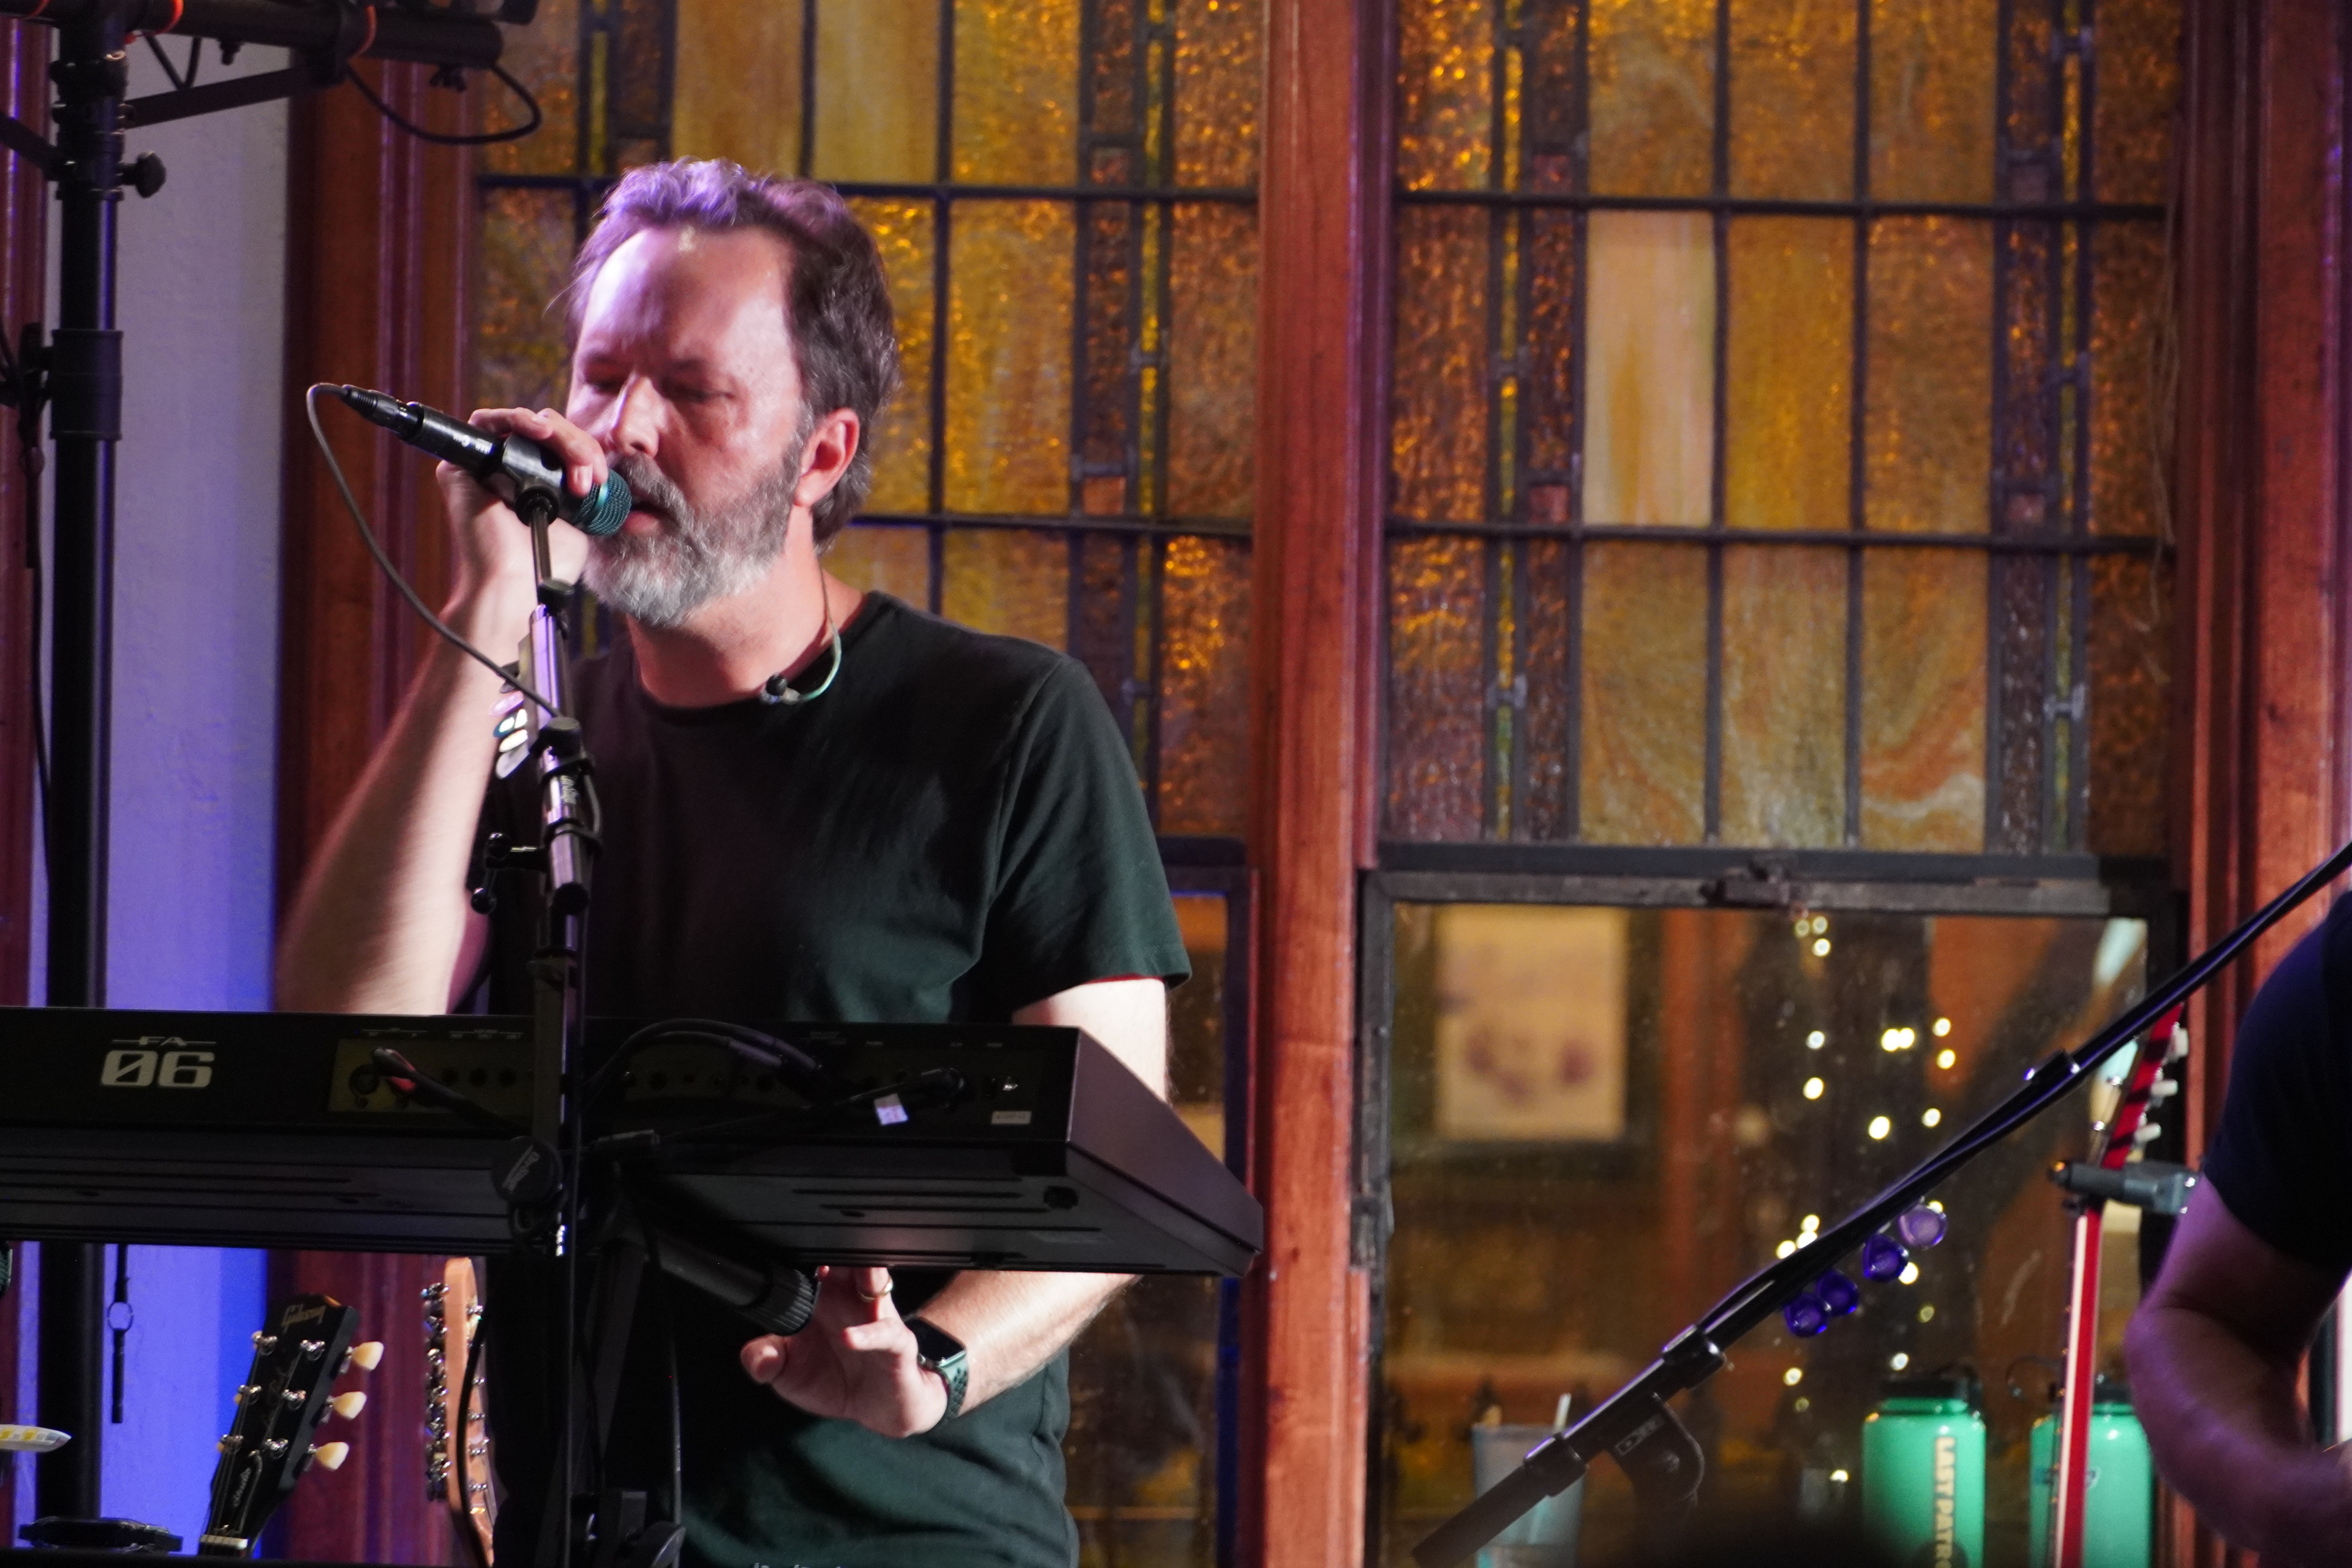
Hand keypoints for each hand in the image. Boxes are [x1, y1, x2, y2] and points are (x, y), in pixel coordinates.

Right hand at [435, 407, 600, 640]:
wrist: (515, 582)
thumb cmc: (545, 562)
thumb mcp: (578, 522)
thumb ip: (583, 495)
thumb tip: (599, 473)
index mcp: (533, 483)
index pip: (559, 446)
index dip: (584, 451)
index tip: (600, 478)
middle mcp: (506, 471)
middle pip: (546, 430)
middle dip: (578, 445)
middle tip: (590, 474)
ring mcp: (482, 466)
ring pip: (523, 422)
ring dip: (559, 434)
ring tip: (577, 461)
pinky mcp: (459, 465)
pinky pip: (484, 422)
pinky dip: (516, 420)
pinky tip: (541, 434)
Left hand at [738, 1266, 949, 1438]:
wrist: (880, 1409)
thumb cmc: (835, 1381)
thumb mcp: (790, 1374)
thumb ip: (767, 1361)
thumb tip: (757, 1359)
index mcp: (822, 1300)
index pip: (809, 1267)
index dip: (796, 1254)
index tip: (777, 1246)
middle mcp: (850, 1301)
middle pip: (845, 1263)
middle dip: (833, 1250)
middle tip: (815, 1243)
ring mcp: (875, 1320)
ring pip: (874, 1283)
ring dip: (864, 1272)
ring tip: (843, 1271)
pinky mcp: (896, 1345)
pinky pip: (885, 1333)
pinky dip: (867, 1333)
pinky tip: (849, 1338)